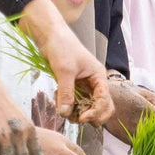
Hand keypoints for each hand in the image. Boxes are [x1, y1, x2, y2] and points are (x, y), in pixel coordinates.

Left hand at [17, 0, 112, 124]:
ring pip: (86, 106)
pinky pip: (74, 101)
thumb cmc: (62, 47)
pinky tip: (57, 97)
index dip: (95, 113)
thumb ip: (66, 92)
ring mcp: (84, 85)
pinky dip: (67, 104)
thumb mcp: (65, 71)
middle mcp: (94, 82)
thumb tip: (66, 113)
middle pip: (101, 107)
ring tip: (62, 107)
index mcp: (99, 77)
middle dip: (90, 116)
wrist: (50, 35)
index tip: (82, 118)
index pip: (104, 101)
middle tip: (76, 119)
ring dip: (76, 111)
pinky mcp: (73, 86)